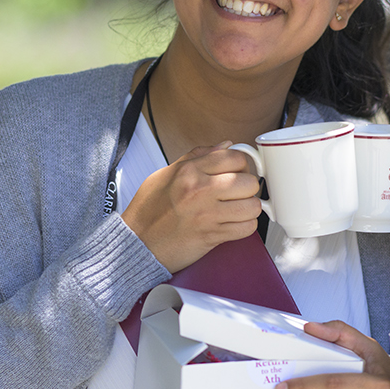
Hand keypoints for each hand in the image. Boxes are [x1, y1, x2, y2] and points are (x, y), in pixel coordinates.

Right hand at [120, 143, 262, 271]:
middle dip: (247, 188)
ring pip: (253, 206)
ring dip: (248, 209)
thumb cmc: (148, 210)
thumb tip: (225, 146)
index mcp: (189, 171)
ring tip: (237, 209)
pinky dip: (244, 227)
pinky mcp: (212, 236)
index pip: (235, 157)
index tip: (239, 172)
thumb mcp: (166, 174)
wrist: (137, 242)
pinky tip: (233, 224)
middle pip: (249, 181)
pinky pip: (246, 228)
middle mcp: (200, 190)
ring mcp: (207, 214)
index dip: (241, 165)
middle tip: (238, 193)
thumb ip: (198, 157)